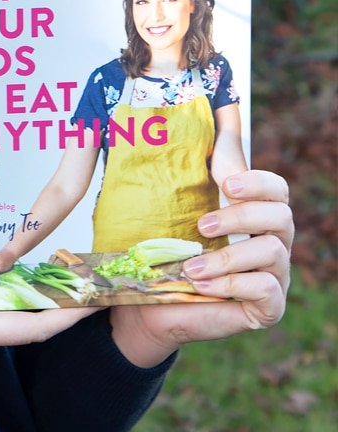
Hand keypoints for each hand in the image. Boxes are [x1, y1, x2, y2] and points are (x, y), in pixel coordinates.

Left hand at [110, 169, 292, 367]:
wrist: (148, 302)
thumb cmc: (164, 253)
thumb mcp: (176, 208)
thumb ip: (197, 172)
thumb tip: (215, 123)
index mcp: (255, 217)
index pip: (278, 190)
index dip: (259, 183)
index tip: (225, 184)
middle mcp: (272, 244)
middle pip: (282, 217)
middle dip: (242, 216)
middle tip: (202, 225)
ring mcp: (275, 277)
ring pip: (274, 253)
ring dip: (227, 257)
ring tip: (191, 267)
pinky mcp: (268, 308)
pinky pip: (268, 289)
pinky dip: (232, 285)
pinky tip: (202, 285)